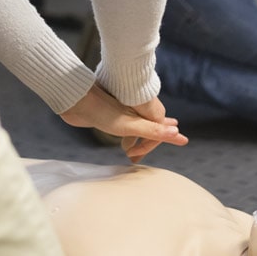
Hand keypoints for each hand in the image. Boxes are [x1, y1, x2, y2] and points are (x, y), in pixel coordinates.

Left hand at [60, 85, 188, 162]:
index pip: (158, 131)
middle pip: (151, 128)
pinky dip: (127, 134)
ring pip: (138, 126)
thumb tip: (180, 136)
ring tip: (132, 149)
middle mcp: (139, 109)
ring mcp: (126, 111)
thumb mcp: (132, 125)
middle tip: (141, 155)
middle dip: (149, 141)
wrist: (77, 99)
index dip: (148, 146)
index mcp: (147, 110)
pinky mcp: (112, 113)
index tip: (136, 157)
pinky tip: (122, 136)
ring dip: (137, 139)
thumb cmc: (104, 111)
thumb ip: (155, 131)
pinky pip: (126, 126)